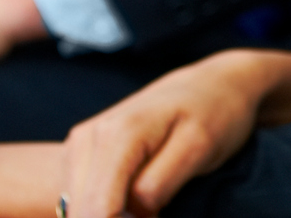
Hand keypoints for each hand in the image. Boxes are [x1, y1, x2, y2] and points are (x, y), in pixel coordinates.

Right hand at [60, 50, 290, 217]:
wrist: (210, 85)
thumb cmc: (212, 114)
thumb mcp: (197, 149)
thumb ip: (157, 185)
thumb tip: (128, 215)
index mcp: (117, 136)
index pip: (97, 211)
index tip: (152, 216)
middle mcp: (88, 138)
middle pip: (81, 211)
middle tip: (155, 210)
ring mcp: (80, 144)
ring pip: (77, 207)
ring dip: (108, 214)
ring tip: (148, 204)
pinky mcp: (81, 154)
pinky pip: (80, 197)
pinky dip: (102, 206)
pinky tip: (129, 200)